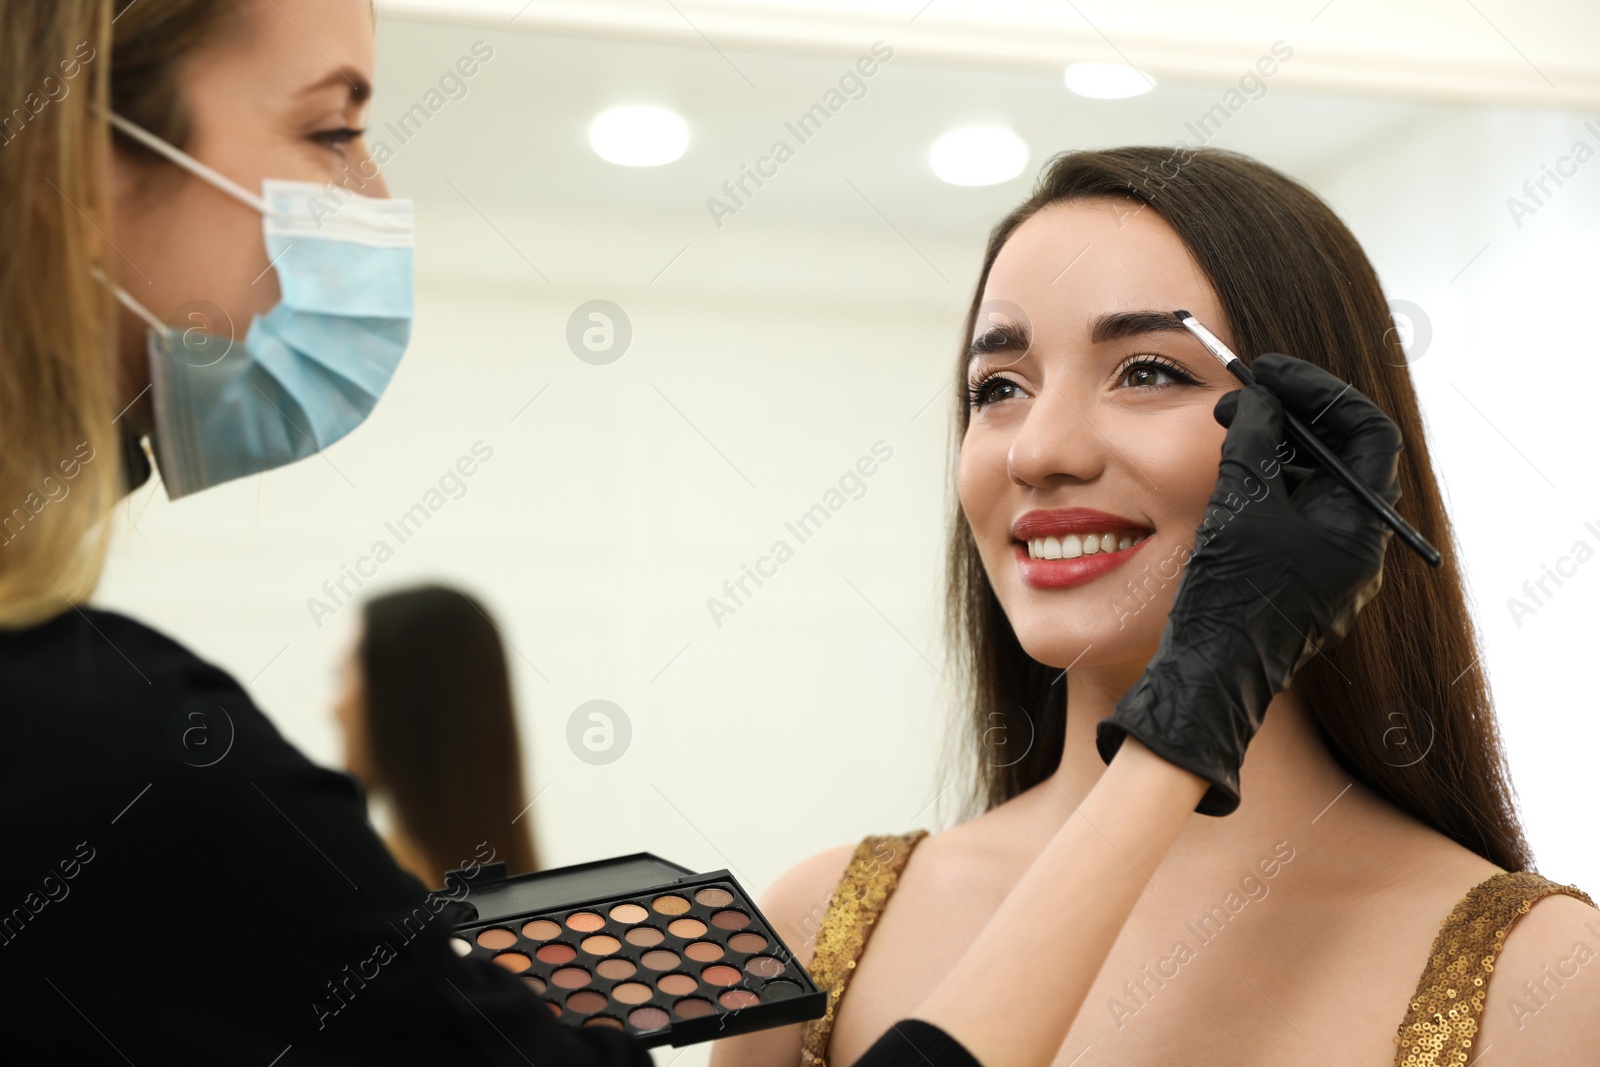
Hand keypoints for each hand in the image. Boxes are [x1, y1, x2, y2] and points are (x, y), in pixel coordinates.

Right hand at [1095, 351, 1403, 814]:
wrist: (1208, 677)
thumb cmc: (1232, 594)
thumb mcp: (1243, 501)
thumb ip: (1259, 438)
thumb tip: (1261, 399)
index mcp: (1363, 526)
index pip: (1366, 432)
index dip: (1320, 391)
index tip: (1271, 372)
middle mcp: (1357, 547)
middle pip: (1340, 456)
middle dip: (1293, 416)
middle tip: (1244, 394)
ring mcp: (1329, 567)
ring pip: (1313, 485)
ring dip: (1276, 448)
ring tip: (1229, 428)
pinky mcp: (1298, 579)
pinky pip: (1292, 516)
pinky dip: (1266, 485)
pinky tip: (1228, 474)